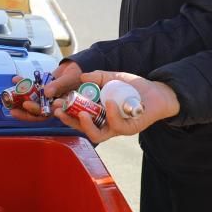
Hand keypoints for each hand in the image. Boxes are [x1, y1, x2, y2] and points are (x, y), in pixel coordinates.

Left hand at [6, 60, 80, 121]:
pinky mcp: (41, 89)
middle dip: (23, 111)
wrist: (75, 67)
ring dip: (20, 99)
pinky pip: (31, 89)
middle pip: (37, 111)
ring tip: (9, 96)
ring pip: (32, 101)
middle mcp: (51, 104)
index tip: (27, 104)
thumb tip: (46, 93)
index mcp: (60, 107)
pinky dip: (23, 84)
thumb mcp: (70, 79)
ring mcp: (45, 97)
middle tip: (13, 108)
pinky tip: (16, 79)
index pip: (47, 113)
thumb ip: (59, 86)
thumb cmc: (76, 75)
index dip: (36, 112)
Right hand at [52, 70, 179, 145]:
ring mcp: (117, 128)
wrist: (157, 91)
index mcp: (98, 114)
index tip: (55, 105)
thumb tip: (81, 76)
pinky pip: (118, 125)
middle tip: (60, 111)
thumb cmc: (133, 87)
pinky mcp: (130, 128)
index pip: (77, 118)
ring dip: (87, 125)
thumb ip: (97, 77)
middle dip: (70, 122)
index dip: (65, 114)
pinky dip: (111, 114)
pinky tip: (108, 102)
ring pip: (97, 135)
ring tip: (81, 112)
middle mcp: (106, 124)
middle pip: (83, 130)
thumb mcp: (112, 78)